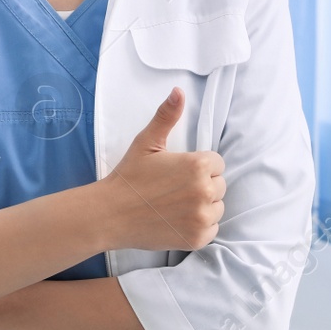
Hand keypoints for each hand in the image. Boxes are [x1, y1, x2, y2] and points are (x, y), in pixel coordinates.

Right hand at [98, 87, 224, 251]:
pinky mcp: (198, 238)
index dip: (197, 166)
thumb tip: (179, 91)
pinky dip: (199, 225)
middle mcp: (205, 191)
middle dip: (201, 185)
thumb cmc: (129, 177)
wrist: (111, 214)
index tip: (177, 173)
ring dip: (203, 206)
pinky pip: (212, 228)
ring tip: (175, 204)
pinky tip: (177, 219)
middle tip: (174, 189)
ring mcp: (203, 217)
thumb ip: (167, 116)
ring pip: (217, 207)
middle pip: (219, 185)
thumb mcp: (146, 142)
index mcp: (197, 165)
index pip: (216, 163)